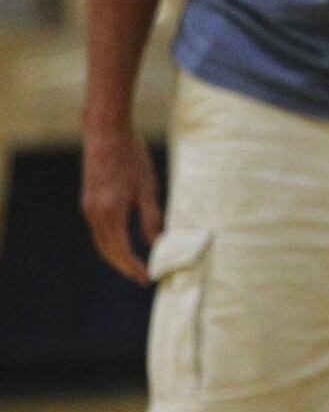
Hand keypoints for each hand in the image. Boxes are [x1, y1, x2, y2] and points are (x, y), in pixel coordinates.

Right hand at [80, 124, 162, 283]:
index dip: (133, 267)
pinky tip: (123, 242)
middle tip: (142, 277)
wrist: (106, 133)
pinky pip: (98, 229)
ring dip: (116, 255)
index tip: (146, 278)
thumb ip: (151, 216)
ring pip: (101, 241)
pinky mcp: (88, 201)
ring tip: (134, 264)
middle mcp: (94, 213)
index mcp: (111, 211)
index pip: (121, 250)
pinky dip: (110, 241)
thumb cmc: (132, 156)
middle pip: (107, 251)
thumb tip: (157, 242)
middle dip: (123, 266)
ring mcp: (88, 207)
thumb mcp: (147, 186)